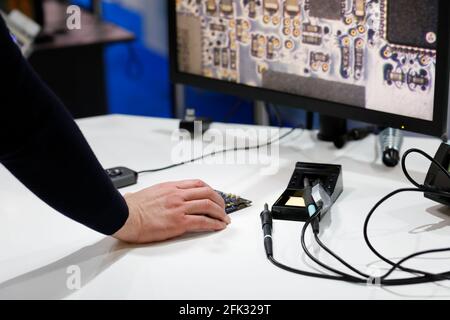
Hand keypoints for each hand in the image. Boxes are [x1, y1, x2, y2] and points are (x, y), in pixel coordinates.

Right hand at [113, 179, 229, 243]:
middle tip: (223, 208)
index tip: (215, 196)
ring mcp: (179, 207)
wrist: (124, 215)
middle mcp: (177, 195)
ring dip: (220, 213)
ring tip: (224, 219)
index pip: (197, 184)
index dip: (210, 190)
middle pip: (207, 193)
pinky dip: (214, 223)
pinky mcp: (179, 222)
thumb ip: (161, 193)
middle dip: (220, 201)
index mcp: (171, 187)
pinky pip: (203, 221)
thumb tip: (162, 197)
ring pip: (208, 205)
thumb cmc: (131, 207)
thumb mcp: (150, 192)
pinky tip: (218, 226)